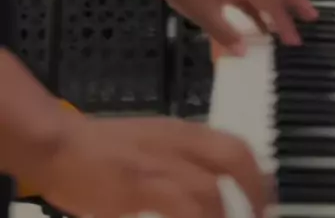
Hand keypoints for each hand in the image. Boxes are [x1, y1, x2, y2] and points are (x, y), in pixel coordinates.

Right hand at [30, 114, 268, 217]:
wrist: (59, 144)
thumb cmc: (99, 150)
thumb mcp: (148, 150)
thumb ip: (175, 168)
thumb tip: (200, 196)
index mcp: (182, 133)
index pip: (234, 146)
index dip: (258, 175)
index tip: (266, 201)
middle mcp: (178, 142)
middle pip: (234, 156)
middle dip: (256, 189)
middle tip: (261, 215)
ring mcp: (159, 162)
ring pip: (209, 190)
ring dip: (223, 217)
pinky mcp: (140, 184)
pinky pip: (180, 206)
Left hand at [161, 0, 316, 50]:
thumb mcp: (203, 13)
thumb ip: (225, 33)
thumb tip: (244, 53)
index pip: (272, 2)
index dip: (285, 22)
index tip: (295, 41)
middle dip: (296, 1)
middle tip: (313, 18)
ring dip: (283, 0)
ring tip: (295, 18)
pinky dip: (262, 4)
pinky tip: (262, 24)